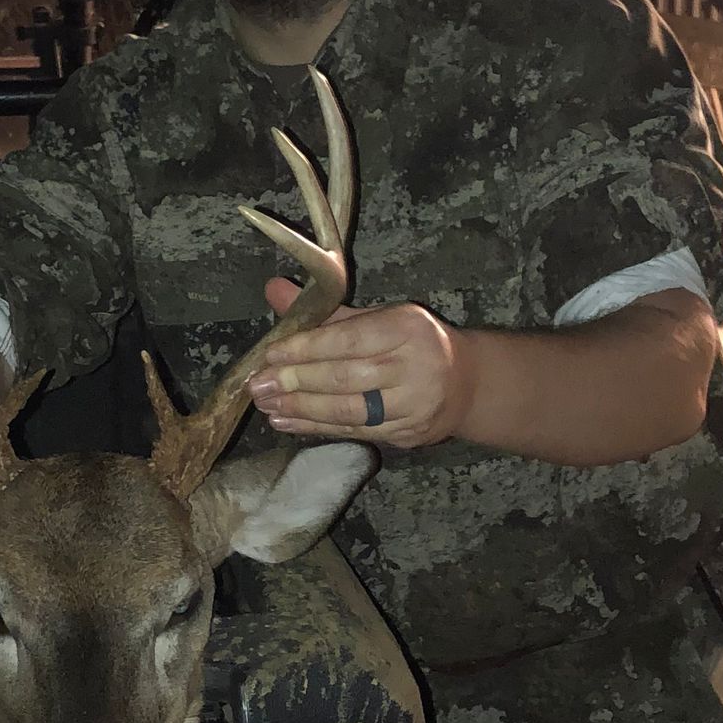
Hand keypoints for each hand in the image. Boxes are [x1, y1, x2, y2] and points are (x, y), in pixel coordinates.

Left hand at [247, 278, 473, 450]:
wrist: (464, 382)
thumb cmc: (410, 342)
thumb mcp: (376, 316)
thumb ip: (325, 310)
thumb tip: (273, 290)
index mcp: (405, 327)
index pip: (347, 339)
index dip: (305, 349)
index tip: (270, 356)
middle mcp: (414, 366)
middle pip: (345, 378)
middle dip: (296, 383)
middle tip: (259, 386)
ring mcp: (414, 404)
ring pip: (349, 410)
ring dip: (302, 410)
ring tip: (267, 407)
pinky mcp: (408, 433)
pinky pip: (355, 431)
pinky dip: (317, 428)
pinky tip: (287, 423)